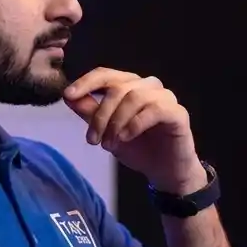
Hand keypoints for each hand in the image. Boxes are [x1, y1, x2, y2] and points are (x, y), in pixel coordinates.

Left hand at [63, 68, 204, 192]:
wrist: (165, 172)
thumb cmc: (138, 149)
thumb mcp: (107, 132)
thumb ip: (90, 113)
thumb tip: (68, 97)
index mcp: (130, 86)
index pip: (106, 74)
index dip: (86, 82)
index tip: (68, 96)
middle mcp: (148, 86)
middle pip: (118, 88)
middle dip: (101, 114)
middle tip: (93, 140)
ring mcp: (165, 98)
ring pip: (134, 97)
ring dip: (116, 121)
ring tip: (109, 144)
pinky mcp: (178, 113)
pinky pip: (155, 109)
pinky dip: (135, 123)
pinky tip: (126, 137)